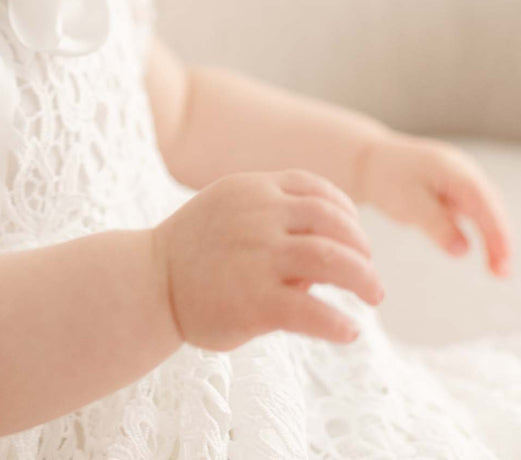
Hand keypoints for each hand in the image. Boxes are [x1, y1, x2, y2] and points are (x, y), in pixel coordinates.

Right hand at [155, 169, 383, 350]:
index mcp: (252, 189)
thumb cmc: (193, 251)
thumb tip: (328, 244)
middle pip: (333, 222)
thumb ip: (272, 215)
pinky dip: (338, 323)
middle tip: (371, 277)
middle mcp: (258, 216)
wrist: (147, 283)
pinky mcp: (255, 302)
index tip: (356, 238)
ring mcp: (257, 257)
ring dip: (364, 279)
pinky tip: (347, 332)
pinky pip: (313, 312)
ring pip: (332, 259)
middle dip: (363, 249)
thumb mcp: (229, 211)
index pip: (315, 189)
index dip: (346, 213)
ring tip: (373, 298)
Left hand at [357, 131, 513, 278]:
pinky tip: (488, 253)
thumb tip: (463, 250)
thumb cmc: (386, 178)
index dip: (497, 235)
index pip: (485, 204)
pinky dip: (482, 231)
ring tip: (496, 270)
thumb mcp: (408, 204)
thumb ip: (437, 225)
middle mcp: (463, 171)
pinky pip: (475, 211)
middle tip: (501, 274)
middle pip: (491, 208)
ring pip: (486, 211)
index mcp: (454, 170)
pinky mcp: (455, 189)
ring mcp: (461, 179)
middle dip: (500, 241)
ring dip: (493, 239)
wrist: (369, 161)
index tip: (503, 263)